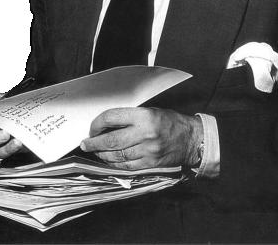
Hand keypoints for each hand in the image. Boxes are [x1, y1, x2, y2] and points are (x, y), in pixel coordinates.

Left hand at [80, 107, 202, 169]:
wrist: (191, 139)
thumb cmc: (170, 122)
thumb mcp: (151, 111)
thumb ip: (131, 117)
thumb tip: (108, 124)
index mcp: (144, 116)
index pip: (113, 118)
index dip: (98, 123)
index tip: (92, 127)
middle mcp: (144, 133)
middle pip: (111, 140)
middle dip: (94, 143)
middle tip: (86, 143)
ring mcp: (147, 150)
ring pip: (117, 155)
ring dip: (102, 154)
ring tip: (95, 152)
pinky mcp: (150, 163)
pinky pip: (127, 166)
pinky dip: (114, 164)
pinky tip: (109, 161)